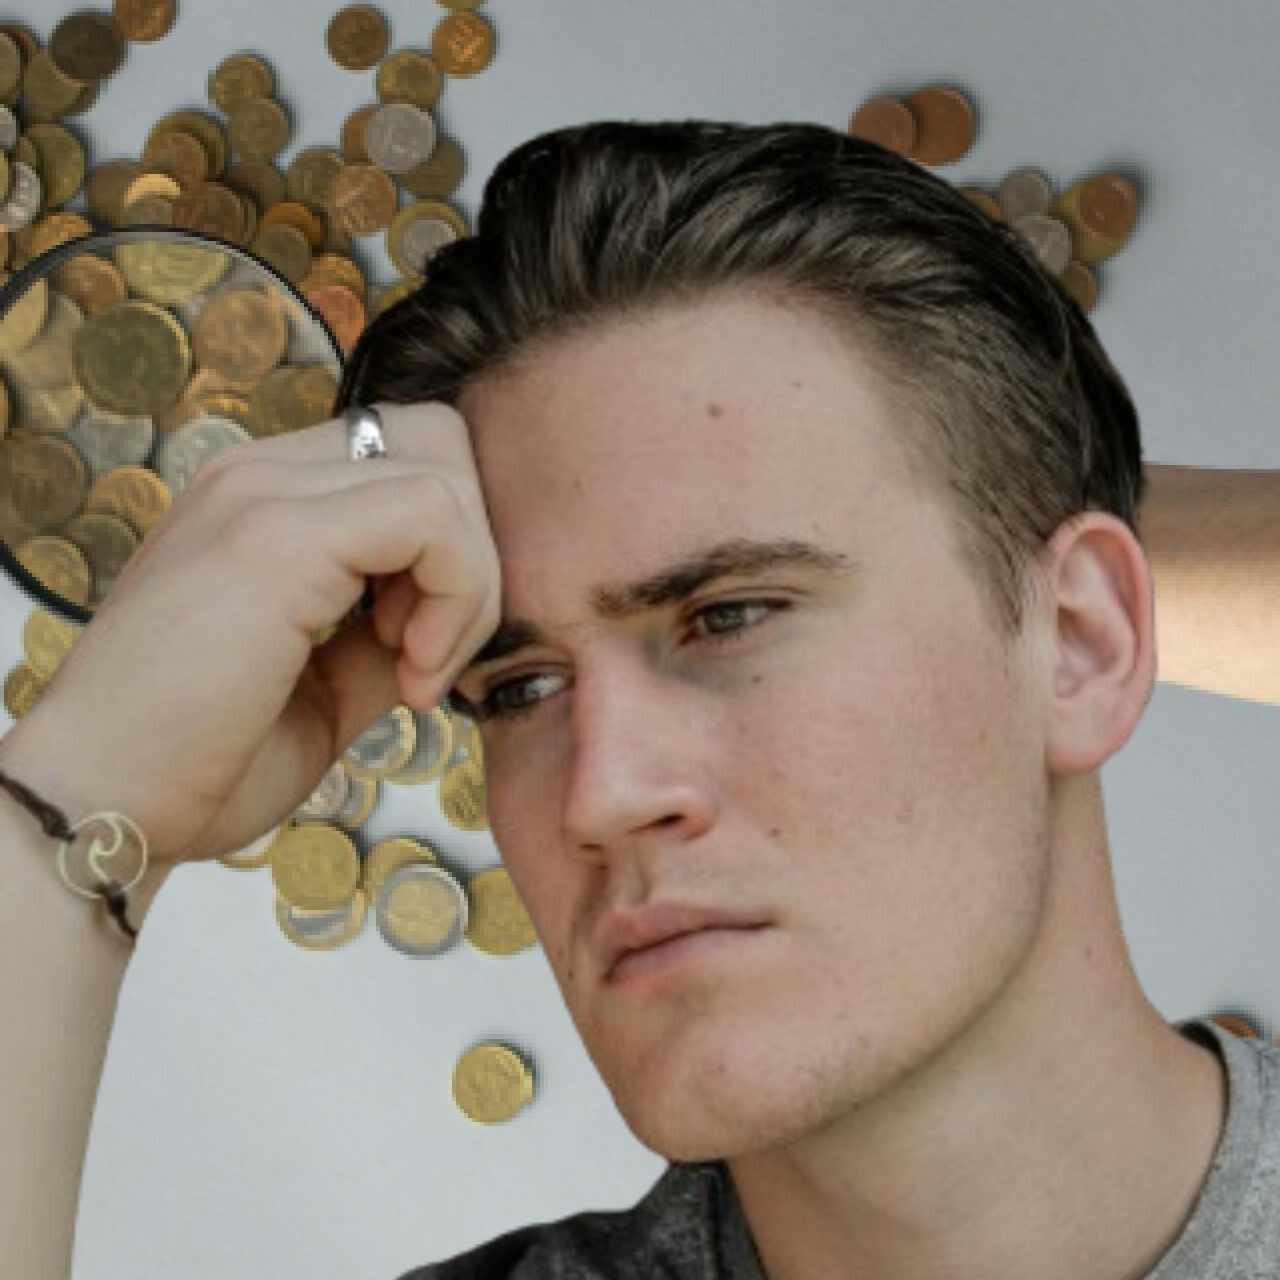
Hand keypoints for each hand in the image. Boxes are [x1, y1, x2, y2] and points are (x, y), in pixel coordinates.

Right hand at [0, 401, 500, 862]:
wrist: (103, 807)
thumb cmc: (203, 760)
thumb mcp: (327, 687)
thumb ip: (389, 634)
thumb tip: (454, 617)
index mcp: (265, 500)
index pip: (408, 460)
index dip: (448, 555)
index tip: (416, 655)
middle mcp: (259, 474)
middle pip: (440, 443)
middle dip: (472, 550)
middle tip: (425, 652)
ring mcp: (261, 492)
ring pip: (447, 477)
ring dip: (468, 589)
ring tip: (411, 673)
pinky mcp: (275, 534)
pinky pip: (434, 517)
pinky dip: (456, 599)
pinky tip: (408, 673)